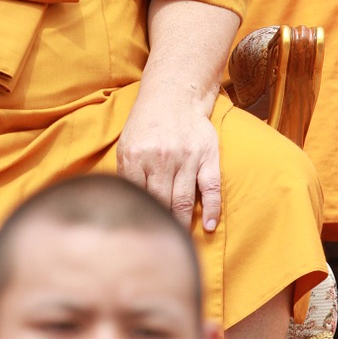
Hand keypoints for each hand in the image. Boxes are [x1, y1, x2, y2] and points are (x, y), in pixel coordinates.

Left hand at [115, 90, 221, 231]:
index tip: (139, 234)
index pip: (136, 196)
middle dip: (160, 225)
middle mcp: (160, 157)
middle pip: (160, 202)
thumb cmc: (147, 123)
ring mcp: (185, 157)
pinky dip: (211, 209)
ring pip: (183, 200)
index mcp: (135, 155)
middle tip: (160, 244)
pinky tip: (208, 226)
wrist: (174, 94)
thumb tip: (125, 204)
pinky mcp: (207, 156)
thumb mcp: (127, 144)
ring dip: (181, 224)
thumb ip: (127, 173)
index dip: (139, 215)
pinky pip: (211, 188)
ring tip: (179, 240)